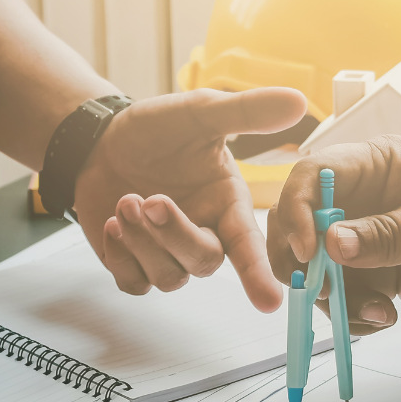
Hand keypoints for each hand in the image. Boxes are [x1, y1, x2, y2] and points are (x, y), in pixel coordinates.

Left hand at [73, 87, 307, 311]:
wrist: (102, 141)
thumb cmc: (157, 129)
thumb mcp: (202, 112)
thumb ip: (247, 112)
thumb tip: (298, 100)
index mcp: (229, 205)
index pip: (249, 245)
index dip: (258, 273)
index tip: (269, 301)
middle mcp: (205, 234)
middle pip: (205, 262)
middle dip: (176, 235)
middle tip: (151, 199)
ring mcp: (169, 254)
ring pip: (169, 278)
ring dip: (144, 243)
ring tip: (125, 201)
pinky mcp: (135, 264)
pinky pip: (134, 284)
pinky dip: (122, 258)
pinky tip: (112, 224)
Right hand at [265, 139, 400, 333]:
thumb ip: (390, 233)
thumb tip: (333, 245)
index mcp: (370, 166)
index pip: (311, 178)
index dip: (297, 212)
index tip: (310, 252)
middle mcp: (357, 200)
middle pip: (299, 228)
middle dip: (302, 266)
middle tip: (324, 292)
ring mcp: (362, 238)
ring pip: (318, 272)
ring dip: (335, 300)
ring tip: (377, 312)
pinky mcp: (373, 271)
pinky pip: (344, 297)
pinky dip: (354, 315)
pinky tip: (384, 316)